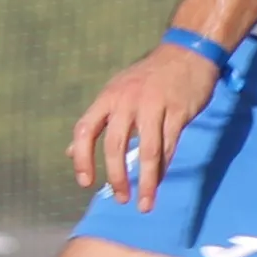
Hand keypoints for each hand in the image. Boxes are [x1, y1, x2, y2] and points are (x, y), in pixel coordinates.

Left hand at [69, 40, 222, 209]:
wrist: (187, 53)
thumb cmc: (148, 78)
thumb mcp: (116, 91)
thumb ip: (96, 121)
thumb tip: (69, 151)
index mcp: (108, 97)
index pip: (85, 129)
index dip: (81, 158)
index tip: (85, 183)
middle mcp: (127, 101)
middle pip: (115, 145)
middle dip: (117, 176)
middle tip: (120, 198)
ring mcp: (154, 105)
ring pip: (147, 151)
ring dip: (146, 181)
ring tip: (144, 204)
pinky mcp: (178, 111)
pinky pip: (169, 145)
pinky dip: (163, 168)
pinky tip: (159, 182)